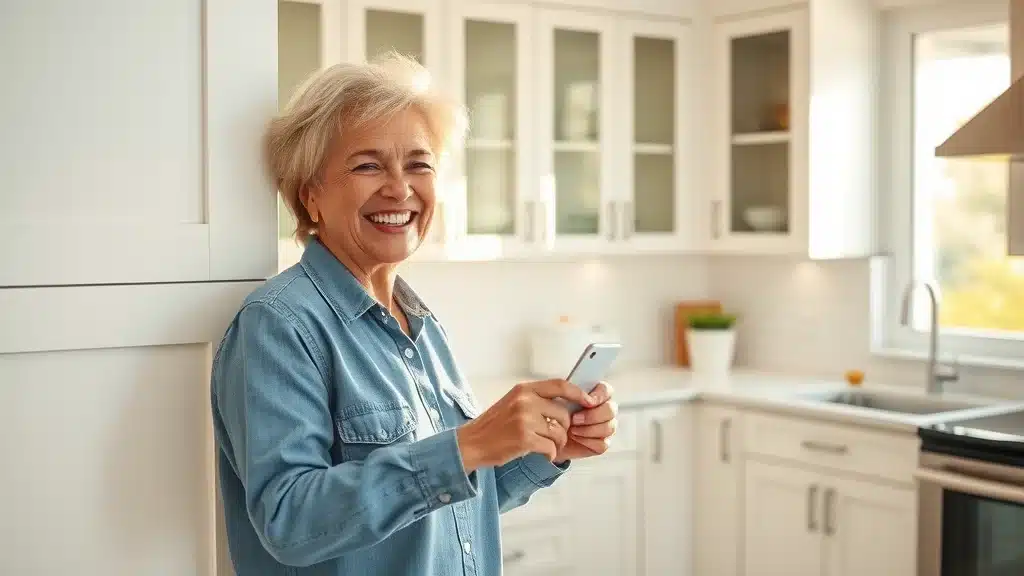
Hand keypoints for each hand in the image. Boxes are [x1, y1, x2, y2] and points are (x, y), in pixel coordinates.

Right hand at [456, 379, 598, 471]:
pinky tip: (541, 453)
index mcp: (523, 389)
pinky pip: (551, 448)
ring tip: (545, 445)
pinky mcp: (524, 439)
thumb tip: (566, 403)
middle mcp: (525, 401)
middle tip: (555, 436)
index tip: (588, 402)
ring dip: (556, 443)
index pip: (560, 385)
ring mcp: (524, 420)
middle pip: (563, 413)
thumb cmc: (494, 426)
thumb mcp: (513, 402)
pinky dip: (549, 454)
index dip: (578, 393)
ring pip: (559, 432)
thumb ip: (536, 400)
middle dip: (564, 428)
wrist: (472, 443)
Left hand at [554, 382, 616, 462]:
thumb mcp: (553, 397)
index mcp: (595, 394)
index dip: (600, 396)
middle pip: (611, 410)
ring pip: (609, 428)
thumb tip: (583, 395)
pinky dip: (588, 441)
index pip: (607, 390)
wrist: (545, 436)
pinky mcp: (601, 444)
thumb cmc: (552, 413)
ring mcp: (604, 427)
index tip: (588, 402)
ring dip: (589, 429)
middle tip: (574, 419)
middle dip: (593, 416)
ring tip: (571, 430)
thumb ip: (567, 390)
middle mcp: (603, 410)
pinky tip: (575, 438)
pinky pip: (603, 444)